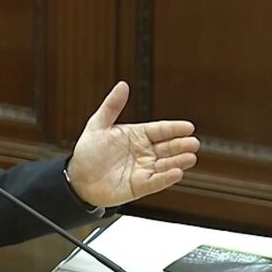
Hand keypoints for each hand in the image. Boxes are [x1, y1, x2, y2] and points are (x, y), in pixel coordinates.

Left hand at [67, 81, 198, 207]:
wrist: (77, 179)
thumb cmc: (88, 152)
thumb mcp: (98, 125)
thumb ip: (112, 106)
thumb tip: (123, 85)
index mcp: (137, 135)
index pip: (160, 130)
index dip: (174, 129)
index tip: (188, 127)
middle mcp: (144, 152)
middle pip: (168, 147)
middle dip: (181, 145)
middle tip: (193, 143)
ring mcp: (144, 169)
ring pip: (166, 164)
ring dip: (179, 160)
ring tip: (191, 157)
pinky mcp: (140, 186)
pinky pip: (156, 181)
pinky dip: (167, 178)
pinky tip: (177, 172)